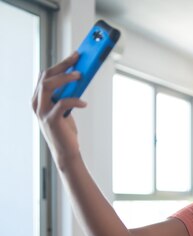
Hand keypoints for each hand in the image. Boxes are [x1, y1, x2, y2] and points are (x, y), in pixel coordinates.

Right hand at [31, 52, 86, 167]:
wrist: (66, 151)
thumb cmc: (65, 129)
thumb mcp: (64, 109)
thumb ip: (65, 95)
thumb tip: (78, 77)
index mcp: (38, 98)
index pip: (45, 75)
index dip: (60, 64)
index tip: (74, 56)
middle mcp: (37, 103)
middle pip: (46, 77)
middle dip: (62, 65)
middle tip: (77, 59)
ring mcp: (42, 112)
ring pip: (48, 86)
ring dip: (65, 78)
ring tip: (79, 76)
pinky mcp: (52, 120)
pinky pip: (62, 104)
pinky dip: (75, 100)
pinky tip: (84, 103)